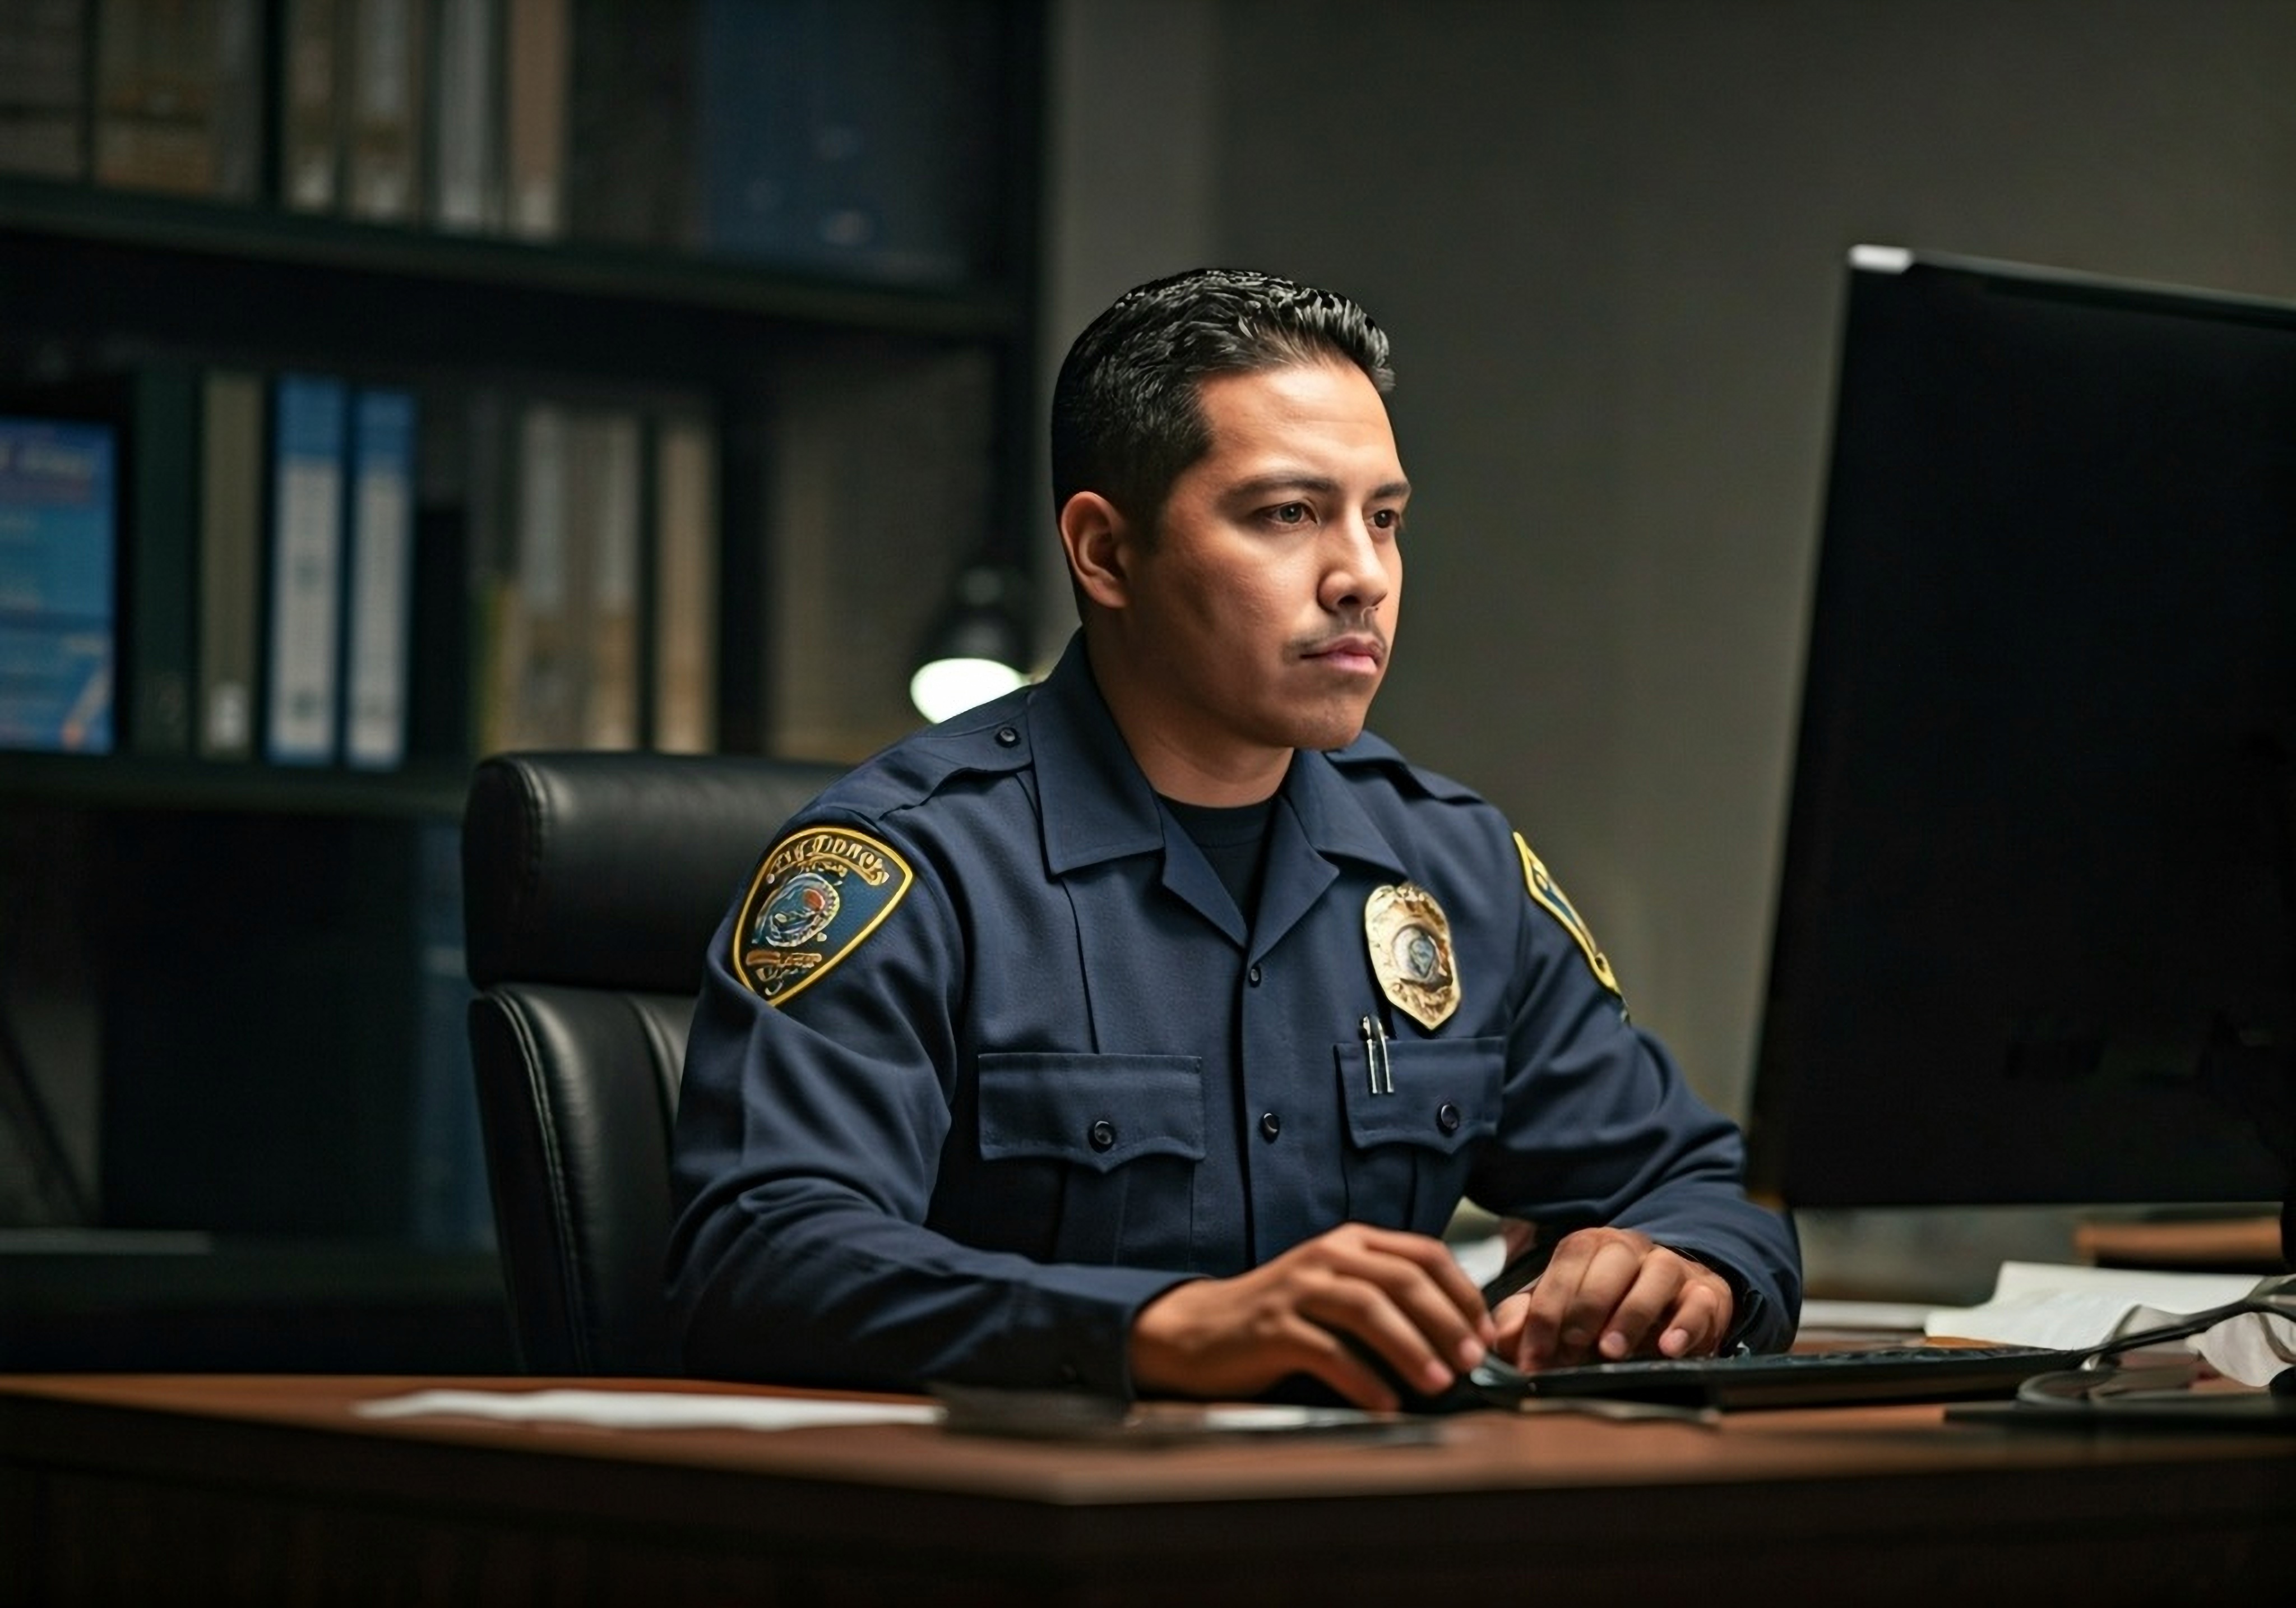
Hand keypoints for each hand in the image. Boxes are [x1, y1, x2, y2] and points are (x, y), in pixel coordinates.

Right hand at [1128, 1223, 1495, 1408]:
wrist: (1200, 1329)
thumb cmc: (1282, 1316)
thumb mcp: (1337, 1289)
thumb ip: (1387, 1296)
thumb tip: (1459, 1335)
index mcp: (1350, 1242)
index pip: (1424, 1253)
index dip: (1462, 1292)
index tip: (1484, 1332)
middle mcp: (1326, 1256)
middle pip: (1402, 1279)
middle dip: (1445, 1321)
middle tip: (1470, 1361)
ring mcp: (1297, 1289)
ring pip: (1368, 1309)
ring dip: (1411, 1348)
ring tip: (1439, 1383)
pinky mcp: (1272, 1327)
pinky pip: (1328, 1351)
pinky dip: (1363, 1379)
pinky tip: (1386, 1403)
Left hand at [1492, 1227, 1732, 1369]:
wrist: (1672, 1306)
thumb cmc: (1606, 1312)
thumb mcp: (1564, 1313)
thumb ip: (1528, 1321)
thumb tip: (1500, 1337)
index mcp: (1592, 1246)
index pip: (1565, 1266)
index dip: (1545, 1313)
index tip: (1533, 1358)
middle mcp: (1633, 1249)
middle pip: (1610, 1261)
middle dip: (1585, 1307)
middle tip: (1572, 1349)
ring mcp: (1673, 1268)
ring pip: (1657, 1274)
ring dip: (1631, 1313)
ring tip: (1612, 1351)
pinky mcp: (1708, 1294)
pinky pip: (1701, 1301)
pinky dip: (1686, 1325)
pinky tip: (1668, 1350)